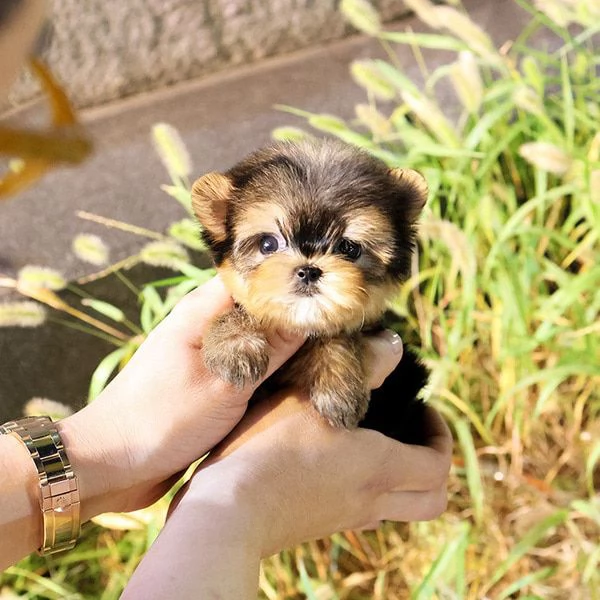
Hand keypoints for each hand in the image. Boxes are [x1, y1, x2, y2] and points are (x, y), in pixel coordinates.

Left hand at [56, 276, 305, 518]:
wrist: (109, 465)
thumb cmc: (161, 420)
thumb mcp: (224, 385)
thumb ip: (268, 349)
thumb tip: (309, 314)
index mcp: (201, 310)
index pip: (254, 276)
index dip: (290, 277)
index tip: (328, 285)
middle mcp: (204, 325)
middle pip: (258, 306)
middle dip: (293, 314)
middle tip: (336, 321)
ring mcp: (205, 353)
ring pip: (254, 337)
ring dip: (282, 344)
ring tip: (327, 348)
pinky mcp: (206, 379)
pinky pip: (245, 364)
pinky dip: (268, 368)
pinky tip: (295, 378)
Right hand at [182, 389, 451, 555]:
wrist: (226, 512)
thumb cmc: (267, 450)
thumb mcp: (311, 396)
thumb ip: (360, 369)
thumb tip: (394, 346)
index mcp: (377, 469)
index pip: (438, 464)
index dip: (441, 434)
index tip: (423, 407)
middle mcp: (369, 501)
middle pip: (433, 500)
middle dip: (434, 463)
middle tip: (413, 430)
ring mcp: (345, 517)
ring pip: (401, 509)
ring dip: (405, 477)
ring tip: (378, 439)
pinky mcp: (321, 523)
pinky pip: (367, 512)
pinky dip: (372, 488)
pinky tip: (338, 458)